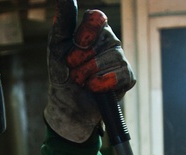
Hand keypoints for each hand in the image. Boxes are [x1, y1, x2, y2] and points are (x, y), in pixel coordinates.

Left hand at [45, 0, 135, 142]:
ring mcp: (120, 58)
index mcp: (95, 29)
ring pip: (109, 60)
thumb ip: (64, 21)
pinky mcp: (128, 77)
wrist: (67, 104)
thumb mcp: (57, 45)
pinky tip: (94, 89)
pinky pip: (118, 76)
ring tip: (82, 81)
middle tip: (74, 68)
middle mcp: (110, 40)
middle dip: (81, 60)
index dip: (85, 34)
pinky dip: (100, 85)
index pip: (97, 18)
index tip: (76, 47)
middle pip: (102, 41)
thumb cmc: (62, 72)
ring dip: (88, 75)